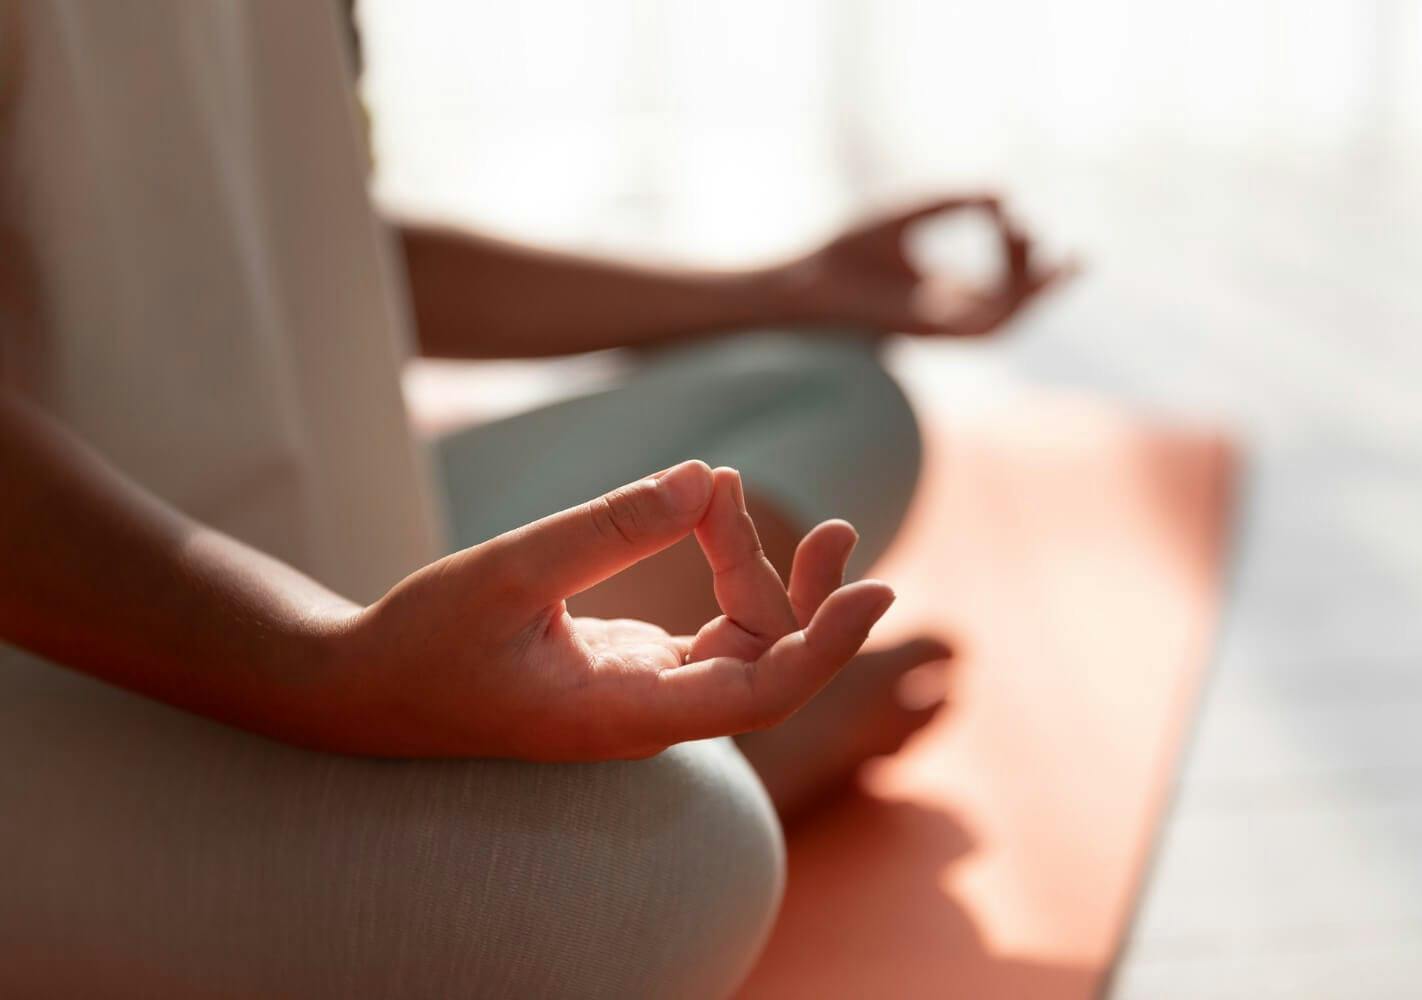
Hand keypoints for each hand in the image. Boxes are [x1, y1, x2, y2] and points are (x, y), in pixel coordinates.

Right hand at [317, 461, 892, 759]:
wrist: (363, 691)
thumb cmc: (423, 642)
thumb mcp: (508, 571)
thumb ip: (607, 528)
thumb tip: (703, 477)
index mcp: (624, 715)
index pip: (761, 695)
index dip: (829, 646)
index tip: (878, 590)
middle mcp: (649, 715)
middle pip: (768, 662)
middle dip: (806, 593)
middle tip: (830, 525)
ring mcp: (642, 695)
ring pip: (743, 641)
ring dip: (760, 570)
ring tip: (731, 487)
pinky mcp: (630, 670)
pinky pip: (709, 627)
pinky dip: (722, 570)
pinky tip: (712, 513)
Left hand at [778, 194, 1077, 337]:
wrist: (806, 279)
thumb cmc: (845, 251)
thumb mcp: (910, 214)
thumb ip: (954, 203)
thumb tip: (1002, 194)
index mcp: (944, 291)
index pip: (1001, 279)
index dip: (1017, 247)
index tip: (1009, 209)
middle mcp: (949, 314)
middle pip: (1015, 303)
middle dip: (1048, 280)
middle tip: (1078, 254)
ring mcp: (943, 329)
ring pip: (1010, 320)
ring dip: (1039, 294)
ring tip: (1065, 264)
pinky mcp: (933, 335)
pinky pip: (988, 329)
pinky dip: (1013, 303)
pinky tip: (1027, 276)